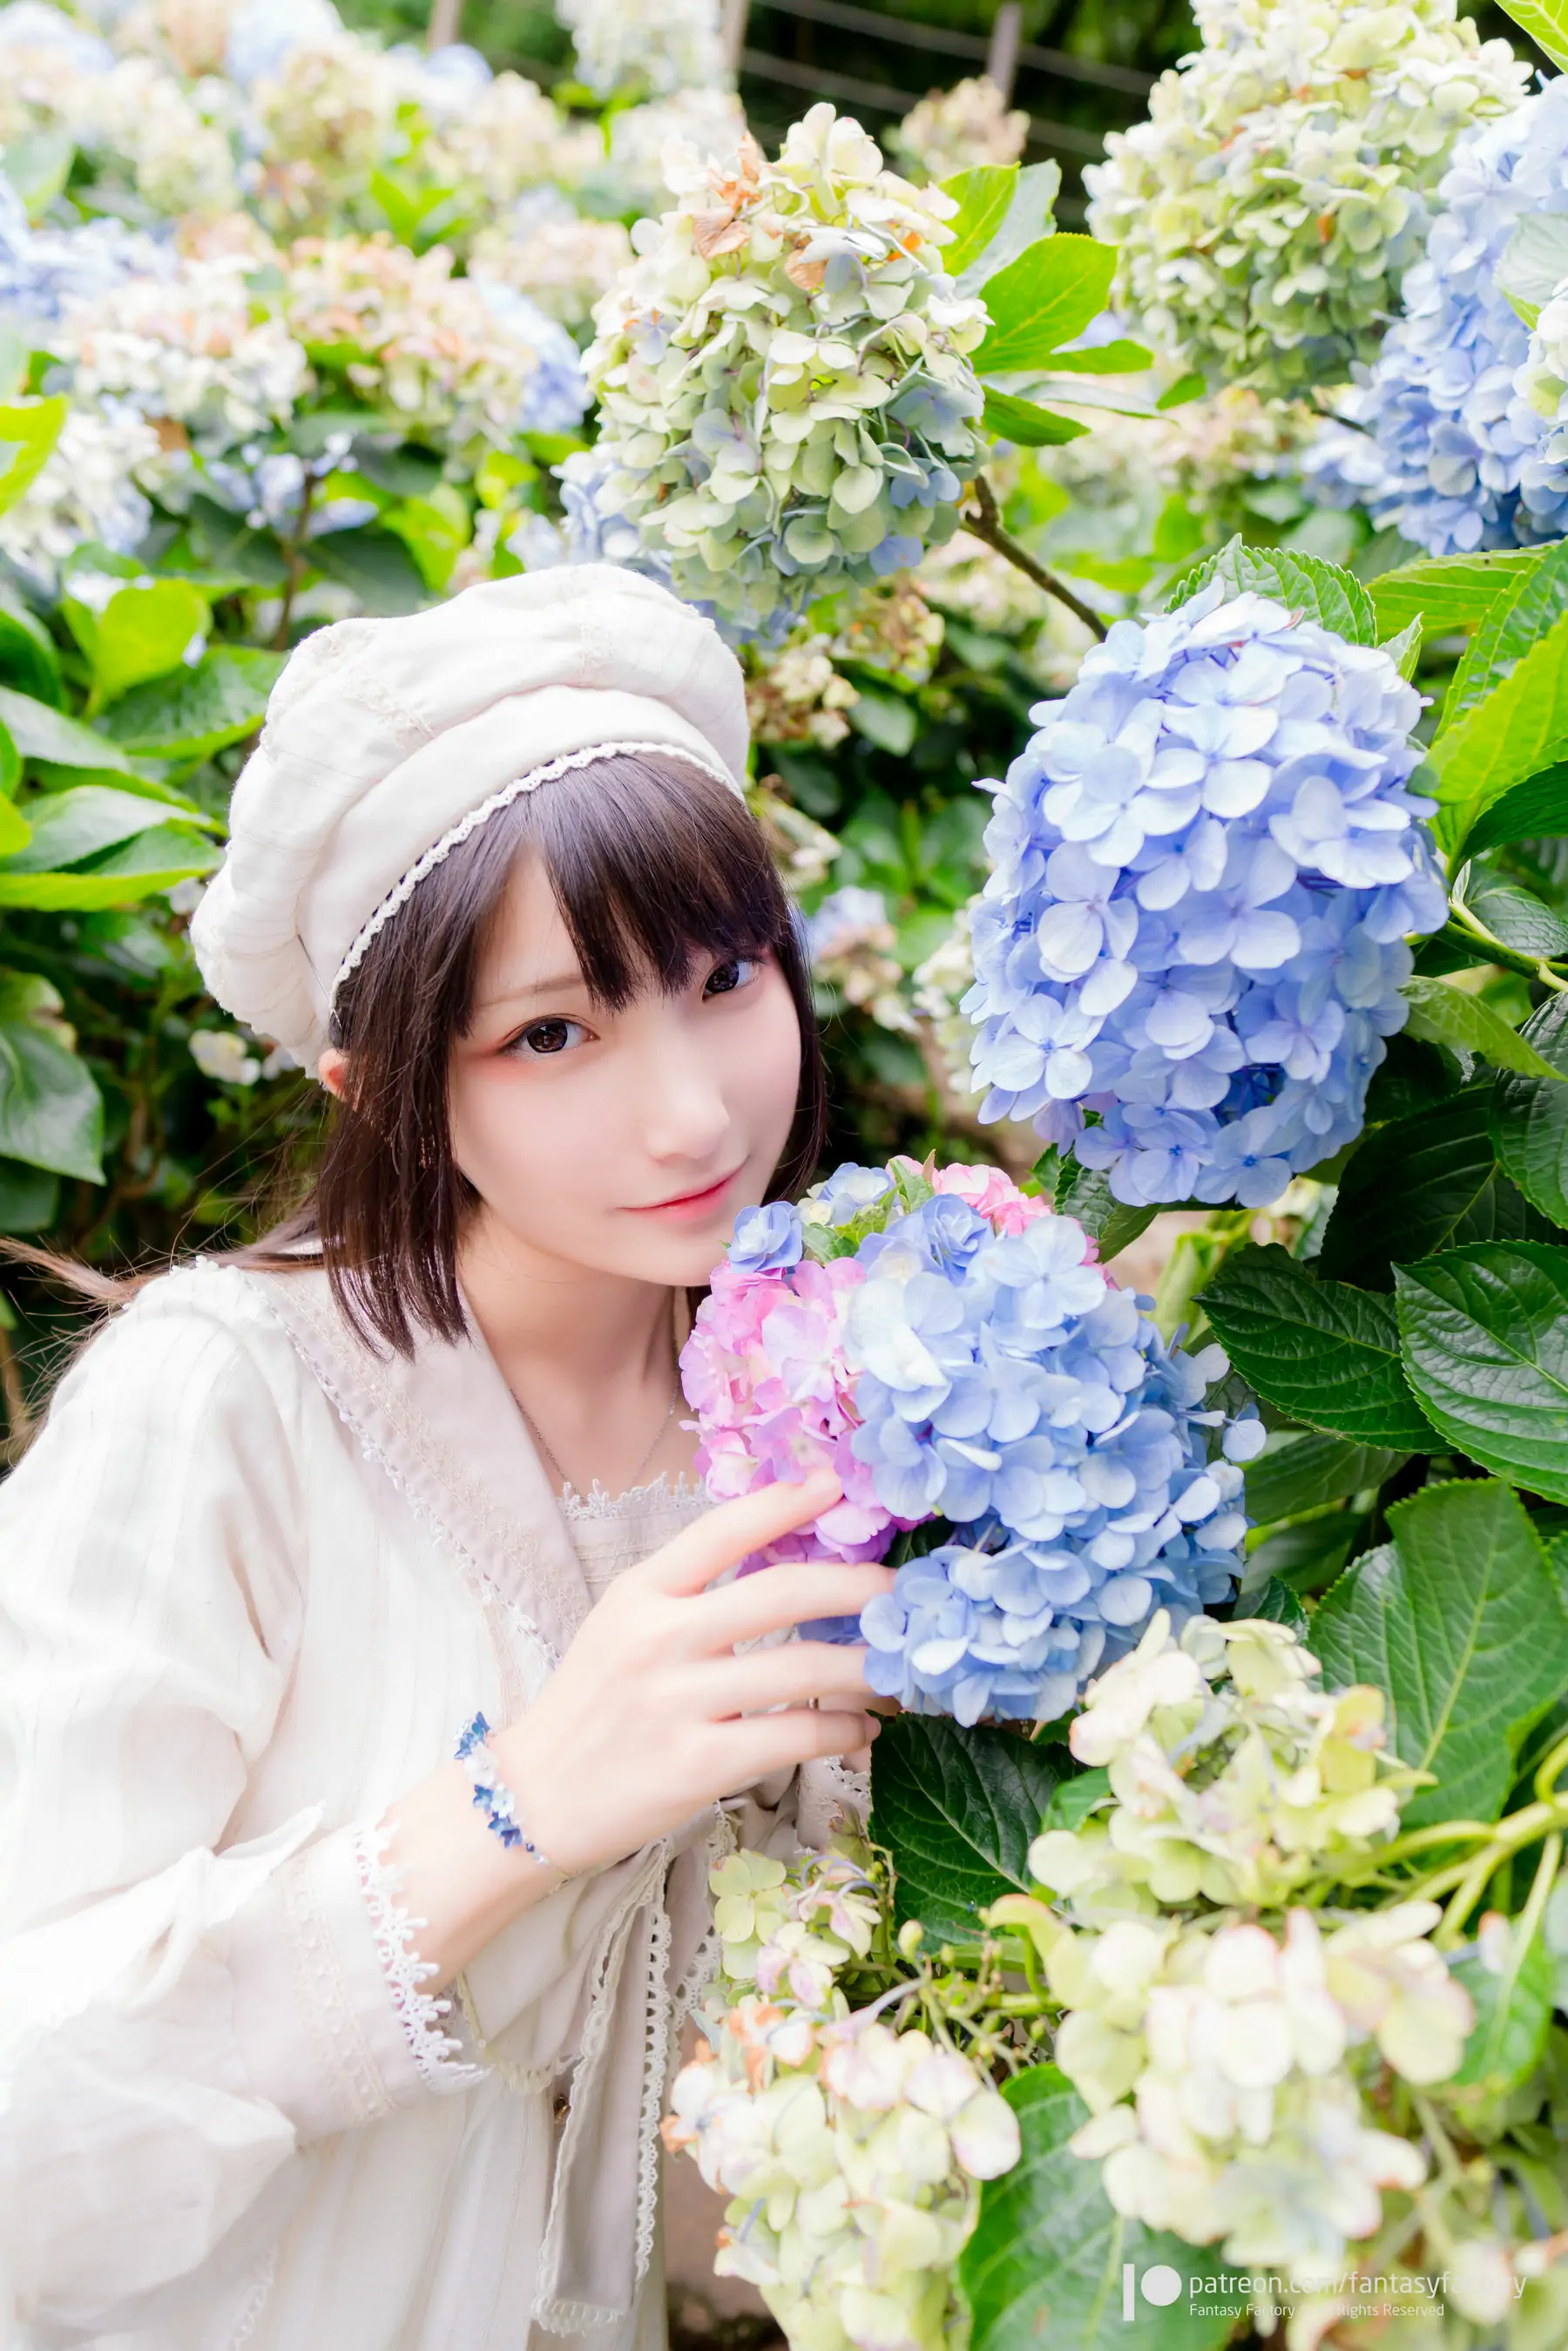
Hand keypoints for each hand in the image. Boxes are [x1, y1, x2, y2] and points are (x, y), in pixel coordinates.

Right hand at [495, 1471, 890, 1875]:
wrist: (536, 1798)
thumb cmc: (593, 1705)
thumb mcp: (622, 1625)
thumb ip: (689, 1592)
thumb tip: (788, 1567)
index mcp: (641, 1593)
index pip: (721, 1530)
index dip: (783, 1502)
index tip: (835, 1484)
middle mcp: (660, 1638)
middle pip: (781, 1592)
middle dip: (857, 1586)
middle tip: (901, 1591)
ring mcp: (678, 1701)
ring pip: (802, 1668)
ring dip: (867, 1668)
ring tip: (900, 1669)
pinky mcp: (698, 1764)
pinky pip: (794, 1735)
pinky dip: (843, 1730)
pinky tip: (864, 1728)